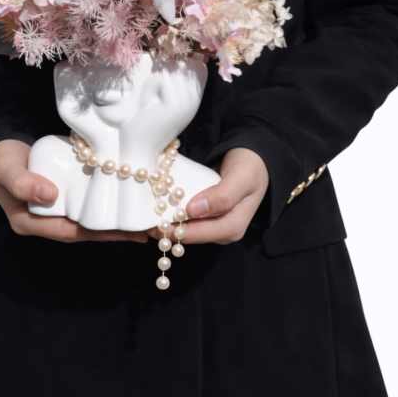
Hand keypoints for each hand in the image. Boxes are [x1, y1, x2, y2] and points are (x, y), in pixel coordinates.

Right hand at [0, 139, 147, 243]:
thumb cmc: (0, 160)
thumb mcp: (6, 168)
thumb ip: (22, 181)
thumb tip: (50, 194)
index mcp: (31, 223)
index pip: (70, 232)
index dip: (99, 233)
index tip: (126, 232)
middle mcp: (47, 221)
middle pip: (86, 230)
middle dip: (116, 232)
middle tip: (147, 231)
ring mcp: (57, 211)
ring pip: (90, 220)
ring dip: (116, 221)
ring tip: (146, 222)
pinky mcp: (66, 198)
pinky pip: (89, 206)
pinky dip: (108, 206)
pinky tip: (128, 203)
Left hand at [149, 148, 268, 244]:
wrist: (256, 160)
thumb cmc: (251, 168)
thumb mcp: (241, 178)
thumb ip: (222, 195)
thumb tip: (194, 210)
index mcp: (232, 227)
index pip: (196, 235)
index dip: (173, 231)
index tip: (153, 221)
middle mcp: (221, 231)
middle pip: (187, 236)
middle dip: (164, 228)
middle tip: (141, 218)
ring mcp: (212, 225)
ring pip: (183, 229)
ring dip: (165, 221)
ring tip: (144, 211)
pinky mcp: (205, 217)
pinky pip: (184, 219)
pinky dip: (171, 212)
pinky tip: (157, 203)